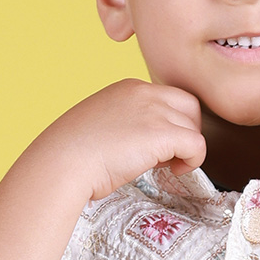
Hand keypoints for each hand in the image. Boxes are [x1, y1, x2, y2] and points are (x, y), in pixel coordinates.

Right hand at [43, 79, 205, 200]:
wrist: (62, 163)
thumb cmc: (72, 154)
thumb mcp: (102, 125)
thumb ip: (128, 124)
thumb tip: (149, 143)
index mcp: (128, 88)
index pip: (168, 98)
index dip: (169, 123)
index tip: (155, 144)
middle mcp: (143, 93)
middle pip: (188, 106)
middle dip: (185, 131)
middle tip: (169, 154)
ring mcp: (154, 111)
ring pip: (193, 127)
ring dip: (185, 148)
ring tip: (165, 165)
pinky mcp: (162, 133)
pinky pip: (197, 145)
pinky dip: (194, 160)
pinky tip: (175, 171)